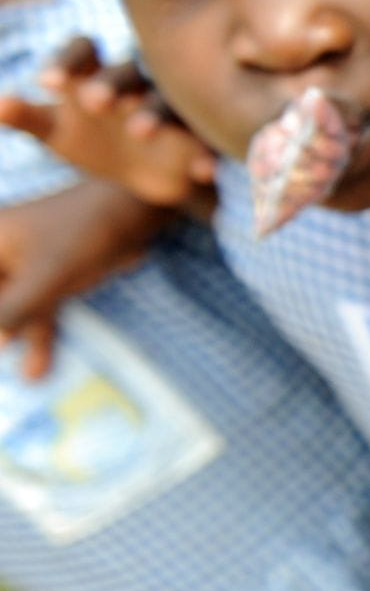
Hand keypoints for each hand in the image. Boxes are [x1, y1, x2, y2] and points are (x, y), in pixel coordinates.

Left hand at [0, 37, 213, 207]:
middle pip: (125, 71)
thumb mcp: (57, 132)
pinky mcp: (197, 140)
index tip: (47, 83)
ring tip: (140, 132)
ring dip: (155, 112)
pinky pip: (205, 142)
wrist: (146, 175)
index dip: (66, 60)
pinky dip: (205, 154)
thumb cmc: (95, 142)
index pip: (81, 51)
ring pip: (166, 102)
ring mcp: (169, 111)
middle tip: (93, 103)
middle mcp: (134, 86)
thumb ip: (28, 117)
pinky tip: (201, 170)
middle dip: (110, 84)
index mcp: (95, 76)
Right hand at [0, 180, 174, 377]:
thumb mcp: (43, 278)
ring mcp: (24, 263)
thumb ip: (11, 311)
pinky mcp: (51, 274)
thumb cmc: (84, 233)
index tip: (3, 341)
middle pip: (0, 302)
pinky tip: (38, 367)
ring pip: (13, 309)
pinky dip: (38, 334)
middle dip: (5, 331)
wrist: (134, 211)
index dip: (0, 317)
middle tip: (8, 355)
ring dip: (17, 341)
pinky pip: (35, 308)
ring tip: (31, 379)